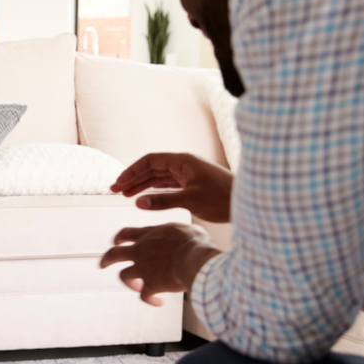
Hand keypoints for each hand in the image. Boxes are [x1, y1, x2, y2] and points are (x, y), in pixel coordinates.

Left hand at [100, 223, 220, 305]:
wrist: (194, 258)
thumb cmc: (194, 243)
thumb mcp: (185, 229)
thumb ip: (178, 233)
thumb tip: (187, 235)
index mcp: (148, 235)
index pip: (126, 233)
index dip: (118, 238)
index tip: (116, 242)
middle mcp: (141, 251)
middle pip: (114, 254)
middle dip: (106, 260)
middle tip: (102, 265)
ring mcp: (143, 268)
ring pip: (124, 276)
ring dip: (129, 283)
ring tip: (137, 287)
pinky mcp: (151, 284)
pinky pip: (145, 295)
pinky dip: (149, 299)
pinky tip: (158, 302)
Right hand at [111, 153, 233, 223]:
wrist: (248, 202)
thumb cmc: (223, 198)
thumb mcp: (191, 200)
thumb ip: (163, 201)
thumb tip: (138, 202)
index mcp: (183, 161)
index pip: (150, 161)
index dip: (132, 171)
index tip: (119, 183)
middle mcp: (184, 165)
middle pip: (152, 168)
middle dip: (133, 178)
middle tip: (115, 190)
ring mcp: (189, 175)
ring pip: (159, 177)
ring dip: (142, 185)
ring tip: (125, 194)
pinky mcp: (193, 185)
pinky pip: (168, 184)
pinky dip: (154, 190)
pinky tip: (144, 196)